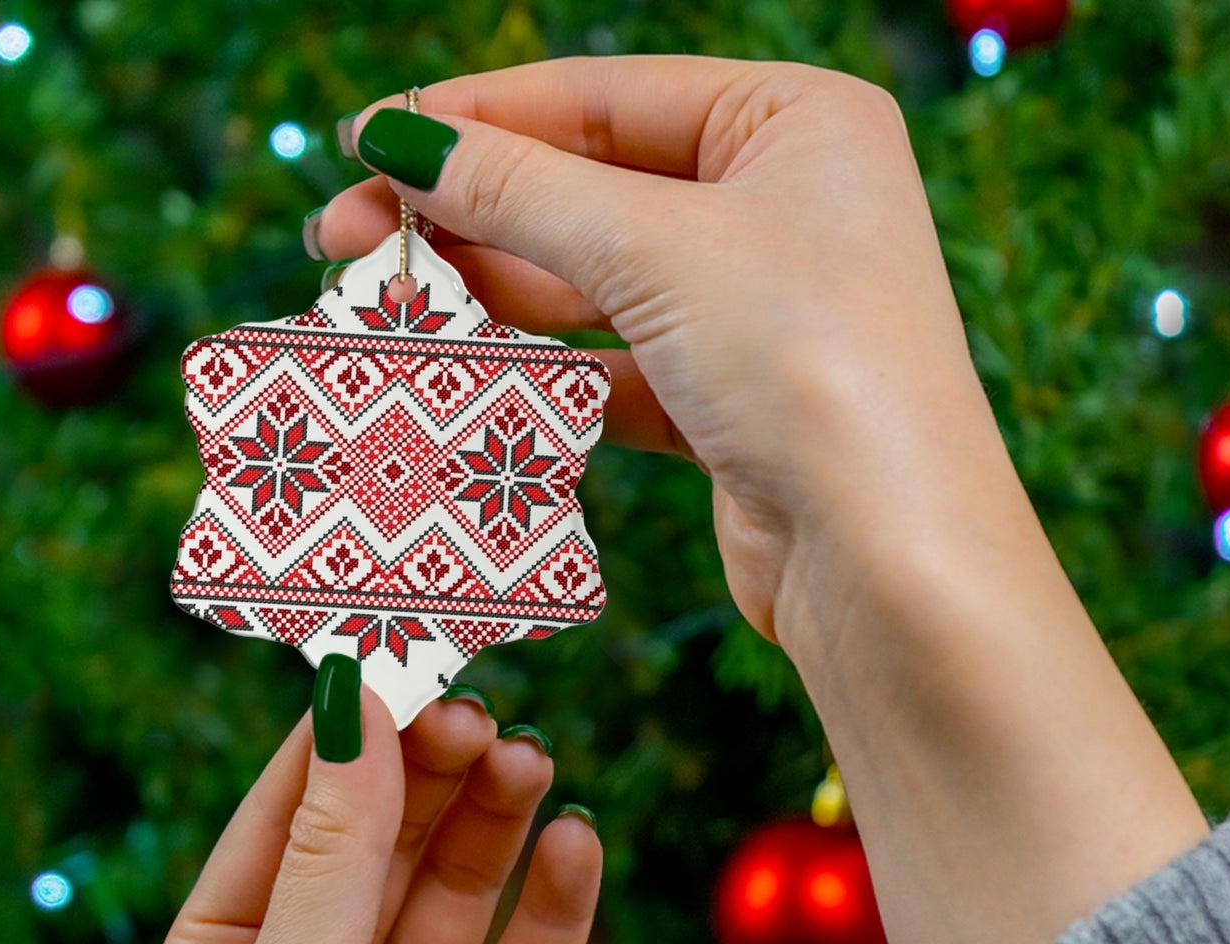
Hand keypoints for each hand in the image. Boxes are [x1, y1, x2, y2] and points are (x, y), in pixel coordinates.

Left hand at [145, 689, 600, 943]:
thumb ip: (333, 850)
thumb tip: (354, 702)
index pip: (292, 808)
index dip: (347, 729)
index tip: (401, 648)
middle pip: (386, 835)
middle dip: (431, 768)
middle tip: (481, 708)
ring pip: (462, 885)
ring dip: (496, 819)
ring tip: (530, 761)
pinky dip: (557, 901)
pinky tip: (577, 844)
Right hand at [314, 57, 1006, 644]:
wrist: (886, 559)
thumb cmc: (807, 365)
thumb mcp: (655, 249)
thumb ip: (520, 190)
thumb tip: (398, 140)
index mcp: (796, 122)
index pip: (604, 97)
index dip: (476, 118)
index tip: (365, 141)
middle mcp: (784, 206)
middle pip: (591, 190)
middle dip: (467, 215)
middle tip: (343, 239)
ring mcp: (759, 310)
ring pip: (595, 285)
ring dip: (491, 295)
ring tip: (385, 306)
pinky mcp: (732, 404)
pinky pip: (615, 368)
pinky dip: (544, 374)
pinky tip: (464, 376)